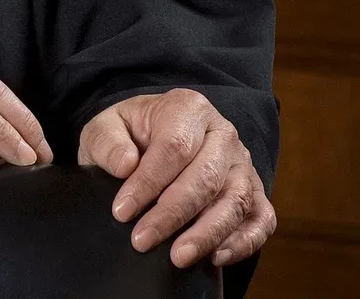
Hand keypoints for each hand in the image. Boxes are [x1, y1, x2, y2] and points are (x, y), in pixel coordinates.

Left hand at [79, 89, 275, 269]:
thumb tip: (126, 165)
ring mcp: (243, 165)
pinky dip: (243, 242)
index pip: (173, 147)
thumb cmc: (130, 135)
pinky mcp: (256, 193)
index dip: (148, 183)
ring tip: (178, 257)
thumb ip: (107, 141)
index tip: (122, 212)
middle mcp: (223, 133)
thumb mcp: (105, 128)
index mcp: (188, 108)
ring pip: (235, 201)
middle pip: (205, 177)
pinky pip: (261, 220)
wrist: (153, 141)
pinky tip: (215, 258)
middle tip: (143, 241)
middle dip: (173, 214)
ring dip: (207, 234)